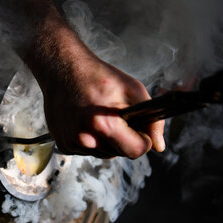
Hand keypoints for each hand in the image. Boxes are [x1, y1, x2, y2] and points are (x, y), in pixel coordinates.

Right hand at [28, 23, 164, 158]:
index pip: (136, 151)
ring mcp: (72, 142)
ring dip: (107, 139)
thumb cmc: (97, 76)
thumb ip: (152, 121)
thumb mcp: (133, 90)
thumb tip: (159, 146)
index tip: (140, 129)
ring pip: (104, 153)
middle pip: (120, 154)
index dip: (143, 140)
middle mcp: (85, 138)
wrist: (63, 69)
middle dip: (124, 139)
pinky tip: (87, 120)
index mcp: (104, 125)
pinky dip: (92, 138)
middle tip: (117, 116)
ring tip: (100, 116)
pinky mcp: (64, 144)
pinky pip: (88, 150)